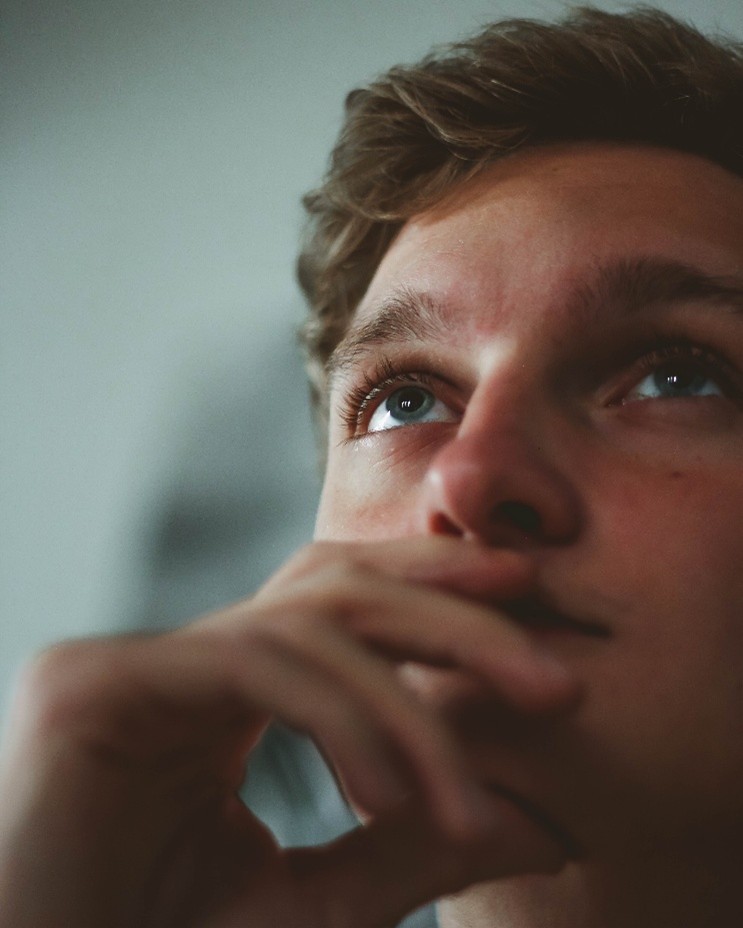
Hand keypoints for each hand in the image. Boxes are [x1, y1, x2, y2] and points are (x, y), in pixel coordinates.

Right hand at [0, 537, 577, 927]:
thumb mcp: (312, 905)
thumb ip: (415, 851)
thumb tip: (542, 822)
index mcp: (227, 692)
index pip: (342, 606)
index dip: (438, 590)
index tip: (528, 604)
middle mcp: (184, 657)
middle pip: (339, 586)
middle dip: (453, 617)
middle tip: (555, 677)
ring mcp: (137, 662)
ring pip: (306, 621)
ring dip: (408, 700)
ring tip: (472, 798)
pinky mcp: (97, 685)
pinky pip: (252, 665)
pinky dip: (337, 717)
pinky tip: (386, 793)